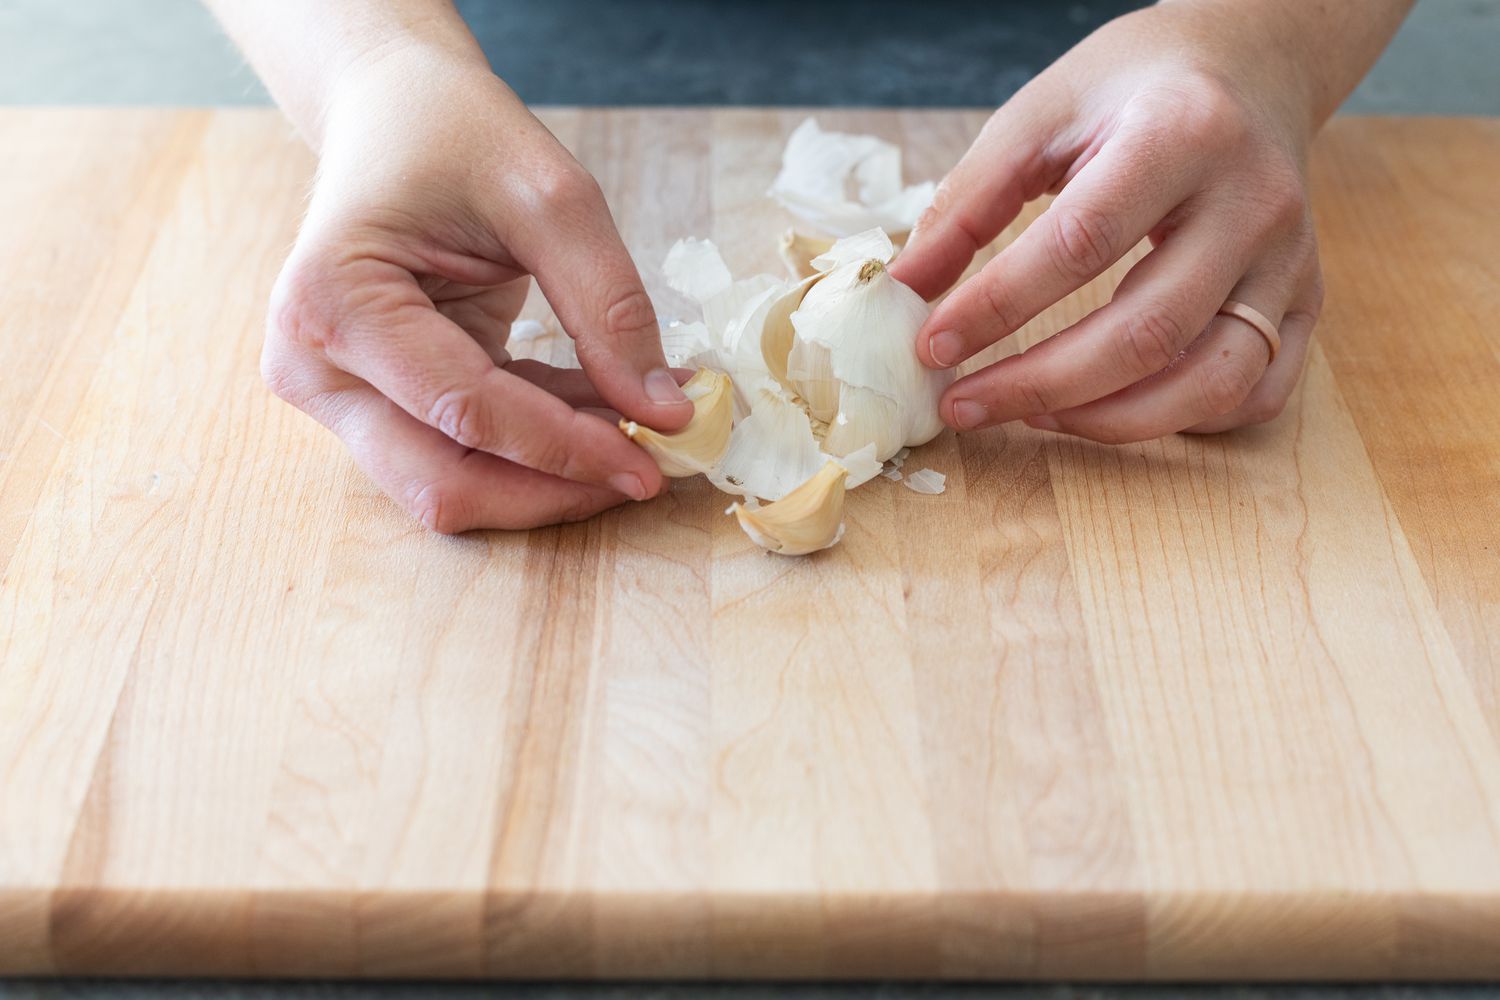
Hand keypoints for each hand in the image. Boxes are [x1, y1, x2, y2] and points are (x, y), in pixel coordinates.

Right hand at [260, 50, 691, 532]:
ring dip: (549, 477)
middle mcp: (313, 364)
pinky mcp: (371, 403)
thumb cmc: (455, 132)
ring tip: (636, 434)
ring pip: (451, 485)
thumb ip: (608, 306)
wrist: (394, 112)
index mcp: (334, 301)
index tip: (654, 460)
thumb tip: (664, 414)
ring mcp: (334, 392)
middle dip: (552, 489)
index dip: (568, 448)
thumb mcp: (551, 198)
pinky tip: (606, 412)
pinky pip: (463, 452)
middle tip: (647, 472)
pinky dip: (539, 445)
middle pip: (443, 482)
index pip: (467, 413)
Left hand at [890, 2, 1328, 442]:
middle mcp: (1253, 202)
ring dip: (1111, 420)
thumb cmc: (1134, 89)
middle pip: (1149, 331)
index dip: (998, 307)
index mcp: (1183, 133)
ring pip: (1213, 381)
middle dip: (1041, 385)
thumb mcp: (1040, 114)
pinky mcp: (1306, 298)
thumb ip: (970, 201)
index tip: (931, 346)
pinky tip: (1116, 409)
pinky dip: (1186, 422)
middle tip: (963, 404)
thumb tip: (907, 290)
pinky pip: (1258, 394)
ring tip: (1032, 414)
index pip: (1081, 244)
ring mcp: (1290, 259)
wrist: (1250, 64)